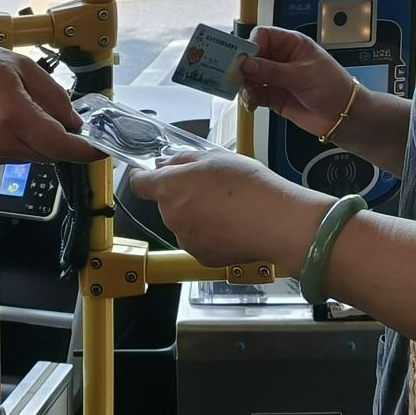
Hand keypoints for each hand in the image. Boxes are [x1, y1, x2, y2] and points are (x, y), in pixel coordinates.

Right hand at [0, 40, 100, 165]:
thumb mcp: (21, 67)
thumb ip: (53, 96)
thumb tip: (74, 121)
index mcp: (12, 116)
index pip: (60, 146)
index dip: (85, 151)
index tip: (101, 149)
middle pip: (49, 154)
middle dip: (63, 141)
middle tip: (66, 119)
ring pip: (32, 157)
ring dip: (41, 141)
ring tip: (25, 110)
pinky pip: (13, 157)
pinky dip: (21, 143)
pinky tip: (7, 119)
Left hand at [124, 152, 322, 268]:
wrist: (276, 222)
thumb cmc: (250, 186)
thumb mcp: (215, 158)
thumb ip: (182, 160)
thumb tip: (164, 164)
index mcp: (171, 189)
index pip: (140, 184)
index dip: (143, 177)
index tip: (148, 174)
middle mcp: (172, 217)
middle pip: (166, 203)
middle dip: (182, 195)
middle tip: (210, 188)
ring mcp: (186, 240)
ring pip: (183, 222)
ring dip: (195, 215)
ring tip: (225, 207)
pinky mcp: (201, 256)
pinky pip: (197, 240)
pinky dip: (208, 233)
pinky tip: (230, 224)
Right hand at [236, 26, 358, 142]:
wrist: (343, 116)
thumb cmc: (332, 87)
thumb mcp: (301, 75)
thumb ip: (271, 70)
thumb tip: (245, 63)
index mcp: (291, 44)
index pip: (263, 36)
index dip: (251, 45)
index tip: (242, 58)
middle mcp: (281, 59)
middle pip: (252, 56)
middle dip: (243, 67)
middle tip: (236, 77)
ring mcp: (277, 78)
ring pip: (251, 76)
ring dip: (245, 85)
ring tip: (248, 95)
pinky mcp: (274, 96)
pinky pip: (255, 94)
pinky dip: (249, 98)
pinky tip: (251, 103)